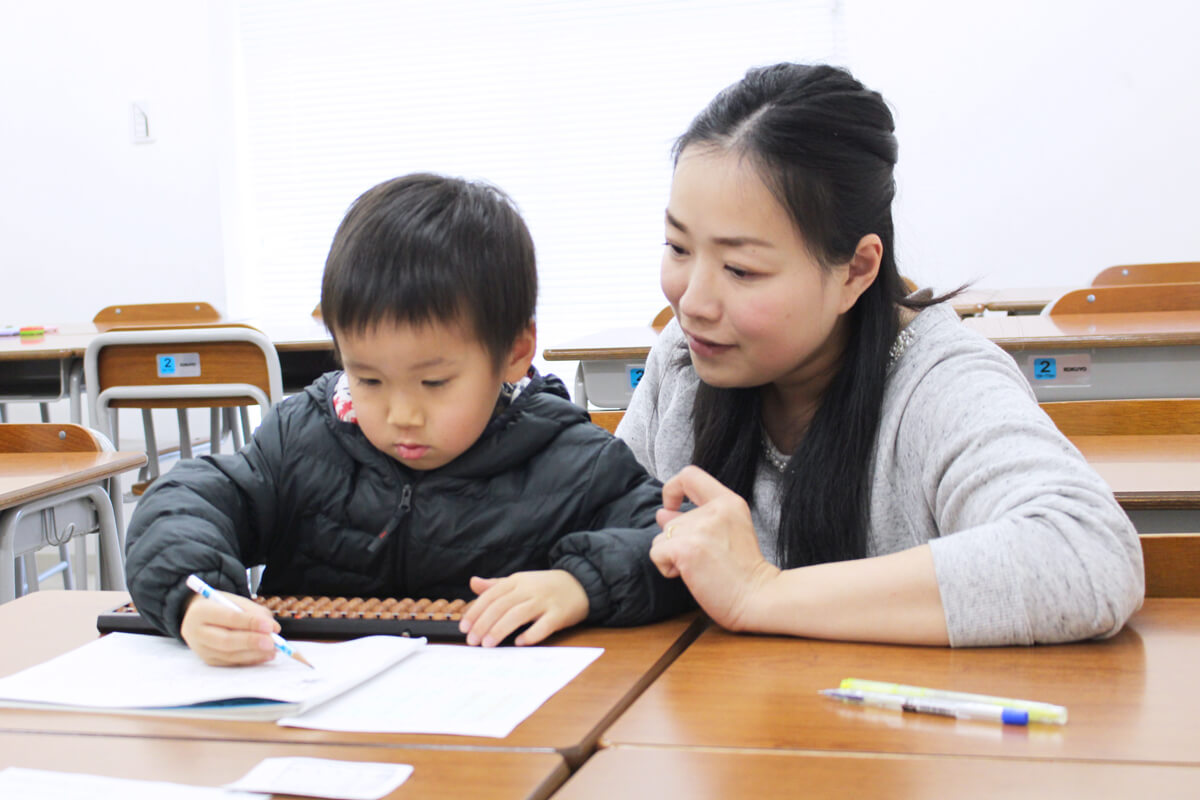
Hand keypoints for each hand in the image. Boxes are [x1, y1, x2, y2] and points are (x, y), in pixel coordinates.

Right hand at [180, 590, 280, 665]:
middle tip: (272, 642)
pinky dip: (251, 660)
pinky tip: (266, 655)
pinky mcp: (209, 660)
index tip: (269, 626)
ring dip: (255, 653)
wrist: (196, 618)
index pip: (229, 618)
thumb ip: (254, 612)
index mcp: (202, 611)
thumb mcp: (234, 601)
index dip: (250, 623)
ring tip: (273, 649)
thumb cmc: (219, 607)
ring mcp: (202, 649)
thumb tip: (273, 628)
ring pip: (230, 655)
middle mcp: (198, 632)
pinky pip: (232, 663)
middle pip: (226, 641)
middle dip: (252, 642)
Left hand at [459, 570, 588, 646]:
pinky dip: (530, 634)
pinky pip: (543, 625)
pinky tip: (518, 643)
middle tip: (472, 641)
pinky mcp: (559, 614)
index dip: (476, 611)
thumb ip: (496, 584)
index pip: (491, 595)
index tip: (464, 627)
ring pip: (518, 614)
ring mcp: (545, 601)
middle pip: (501, 606)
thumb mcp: (520, 580)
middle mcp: (529, 589)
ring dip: (500, 630)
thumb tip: (473, 583)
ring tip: (487, 645)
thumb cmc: (545, 586)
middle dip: (484, 624)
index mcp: (517, 581)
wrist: (581, 583)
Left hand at [651, 465, 780, 630]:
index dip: (673, 489)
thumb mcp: (727, 533)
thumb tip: (662, 512)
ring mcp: (699, 528)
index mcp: (728, 502)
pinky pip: (656, 553)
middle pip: (671, 520)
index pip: (690, 475)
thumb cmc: (744, 571)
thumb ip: (695, 518)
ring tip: (700, 568)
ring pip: (661, 538)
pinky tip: (689, 575)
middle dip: (678, 543)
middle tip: (704, 560)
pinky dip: (666, 568)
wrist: (758, 597)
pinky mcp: (685, 548)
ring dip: (672, 556)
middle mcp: (713, 510)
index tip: (674, 508)